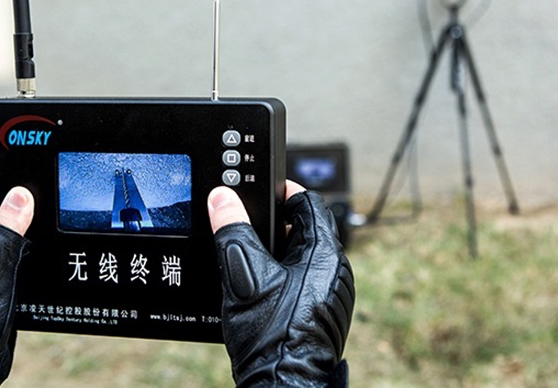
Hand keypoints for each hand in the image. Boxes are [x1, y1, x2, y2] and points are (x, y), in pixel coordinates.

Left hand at [0, 187, 33, 387]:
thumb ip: (6, 232)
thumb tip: (19, 196)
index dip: (6, 193)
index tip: (30, 185)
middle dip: (23, 217)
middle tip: (48, 211)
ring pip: (9, 250)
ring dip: (29, 245)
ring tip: (51, 239)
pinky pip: (14, 271)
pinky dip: (30, 267)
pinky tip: (44, 270)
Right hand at [208, 181, 354, 386]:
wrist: (283, 385)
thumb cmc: (272, 336)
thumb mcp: (244, 274)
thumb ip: (233, 231)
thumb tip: (223, 198)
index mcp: (324, 253)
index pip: (309, 202)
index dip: (283, 191)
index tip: (262, 189)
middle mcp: (334, 270)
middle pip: (304, 228)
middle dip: (273, 224)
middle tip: (245, 225)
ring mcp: (330, 293)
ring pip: (301, 255)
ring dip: (275, 251)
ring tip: (247, 258)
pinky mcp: (322, 311)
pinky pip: (303, 279)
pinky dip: (281, 274)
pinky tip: (259, 287)